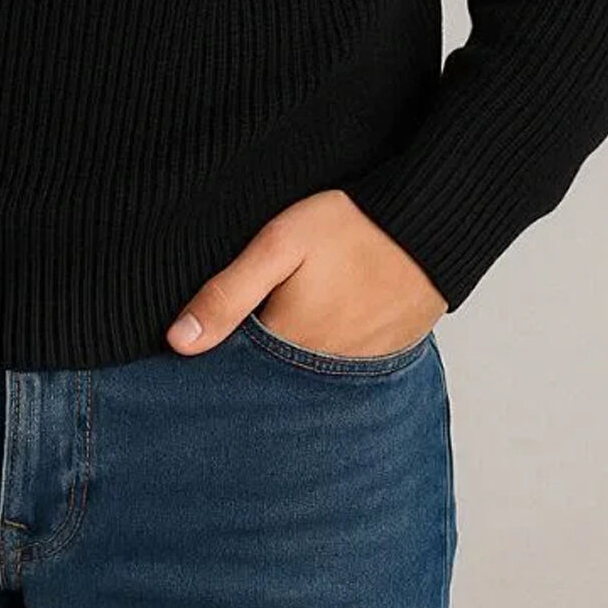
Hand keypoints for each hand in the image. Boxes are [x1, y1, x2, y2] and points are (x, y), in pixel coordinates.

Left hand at [166, 190, 447, 356]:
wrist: (429, 222)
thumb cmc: (352, 227)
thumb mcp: (278, 246)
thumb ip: (228, 293)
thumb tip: (179, 342)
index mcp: (291, 347)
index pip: (239, 376)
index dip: (217, 362)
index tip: (198, 351)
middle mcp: (325, 375)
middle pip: (273, 385)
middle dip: (251, 371)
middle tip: (244, 338)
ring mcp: (359, 372)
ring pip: (307, 382)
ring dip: (289, 368)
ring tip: (280, 335)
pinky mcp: (385, 361)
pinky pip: (342, 375)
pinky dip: (324, 363)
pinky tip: (317, 334)